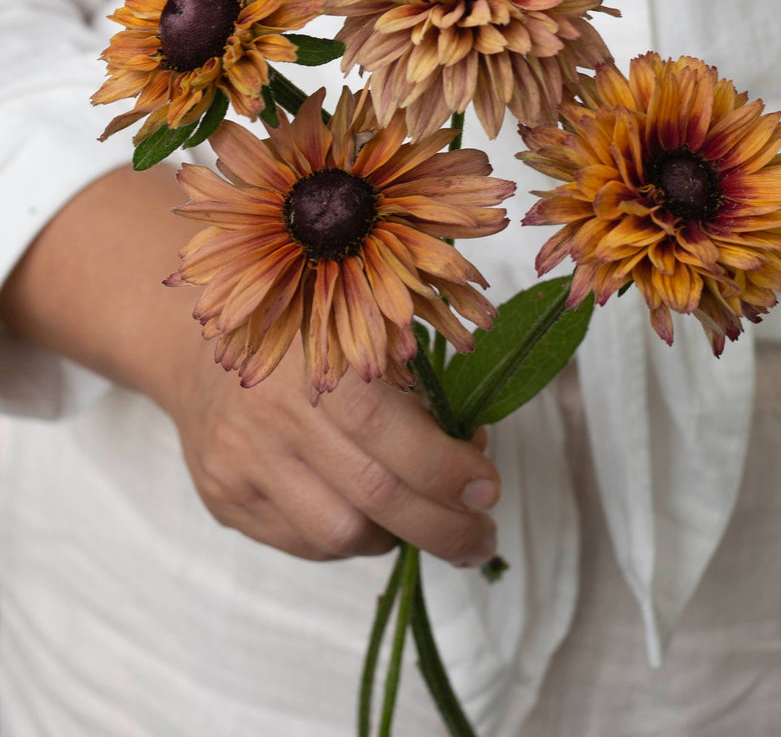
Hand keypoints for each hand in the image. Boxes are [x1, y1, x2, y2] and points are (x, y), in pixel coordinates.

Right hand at [0, 163, 498, 566]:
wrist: (196, 345)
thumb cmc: (299, 332)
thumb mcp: (358, 331)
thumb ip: (414, 385)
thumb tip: (470, 449)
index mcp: (313, 361)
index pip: (389, 433)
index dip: (447, 470)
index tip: (488, 490)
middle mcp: (271, 417)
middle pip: (372, 497)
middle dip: (441, 529)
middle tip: (479, 541)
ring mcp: (242, 464)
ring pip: (337, 535)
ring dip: (395, 537)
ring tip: (420, 522)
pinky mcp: (224, 500)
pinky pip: (302, 544)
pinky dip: (348, 537)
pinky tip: (367, 517)